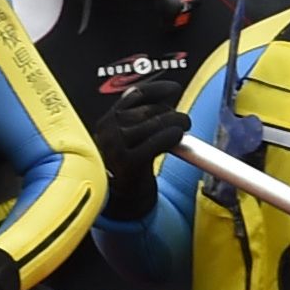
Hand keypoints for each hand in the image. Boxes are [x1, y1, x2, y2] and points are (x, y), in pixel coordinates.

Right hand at [88, 72, 192, 214]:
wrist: (116, 200)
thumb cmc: (124, 167)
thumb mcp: (125, 138)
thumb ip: (136, 117)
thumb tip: (161, 97)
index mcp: (107, 120)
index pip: (134, 95)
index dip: (157, 89)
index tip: (173, 89)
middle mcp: (108, 130)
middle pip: (148, 109)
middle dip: (170, 111)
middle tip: (182, 119)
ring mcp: (116, 146)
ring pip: (155, 123)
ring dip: (176, 122)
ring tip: (183, 126)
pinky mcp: (128, 162)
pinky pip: (157, 141)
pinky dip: (172, 136)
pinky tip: (177, 137)